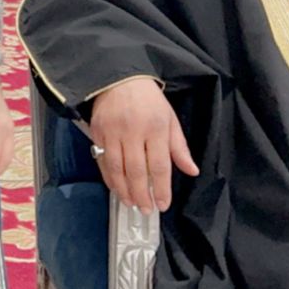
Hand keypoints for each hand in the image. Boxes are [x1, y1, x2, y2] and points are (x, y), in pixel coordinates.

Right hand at [87, 78, 197, 213]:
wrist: (119, 78)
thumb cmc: (148, 100)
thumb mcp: (170, 119)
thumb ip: (179, 147)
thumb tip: (191, 171)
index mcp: (156, 128)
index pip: (160, 165)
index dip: (162, 188)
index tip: (163, 205)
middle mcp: (133, 131)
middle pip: (137, 171)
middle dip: (142, 194)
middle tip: (146, 210)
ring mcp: (113, 132)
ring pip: (117, 168)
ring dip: (124, 190)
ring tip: (131, 203)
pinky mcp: (97, 132)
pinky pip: (102, 160)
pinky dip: (109, 177)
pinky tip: (115, 187)